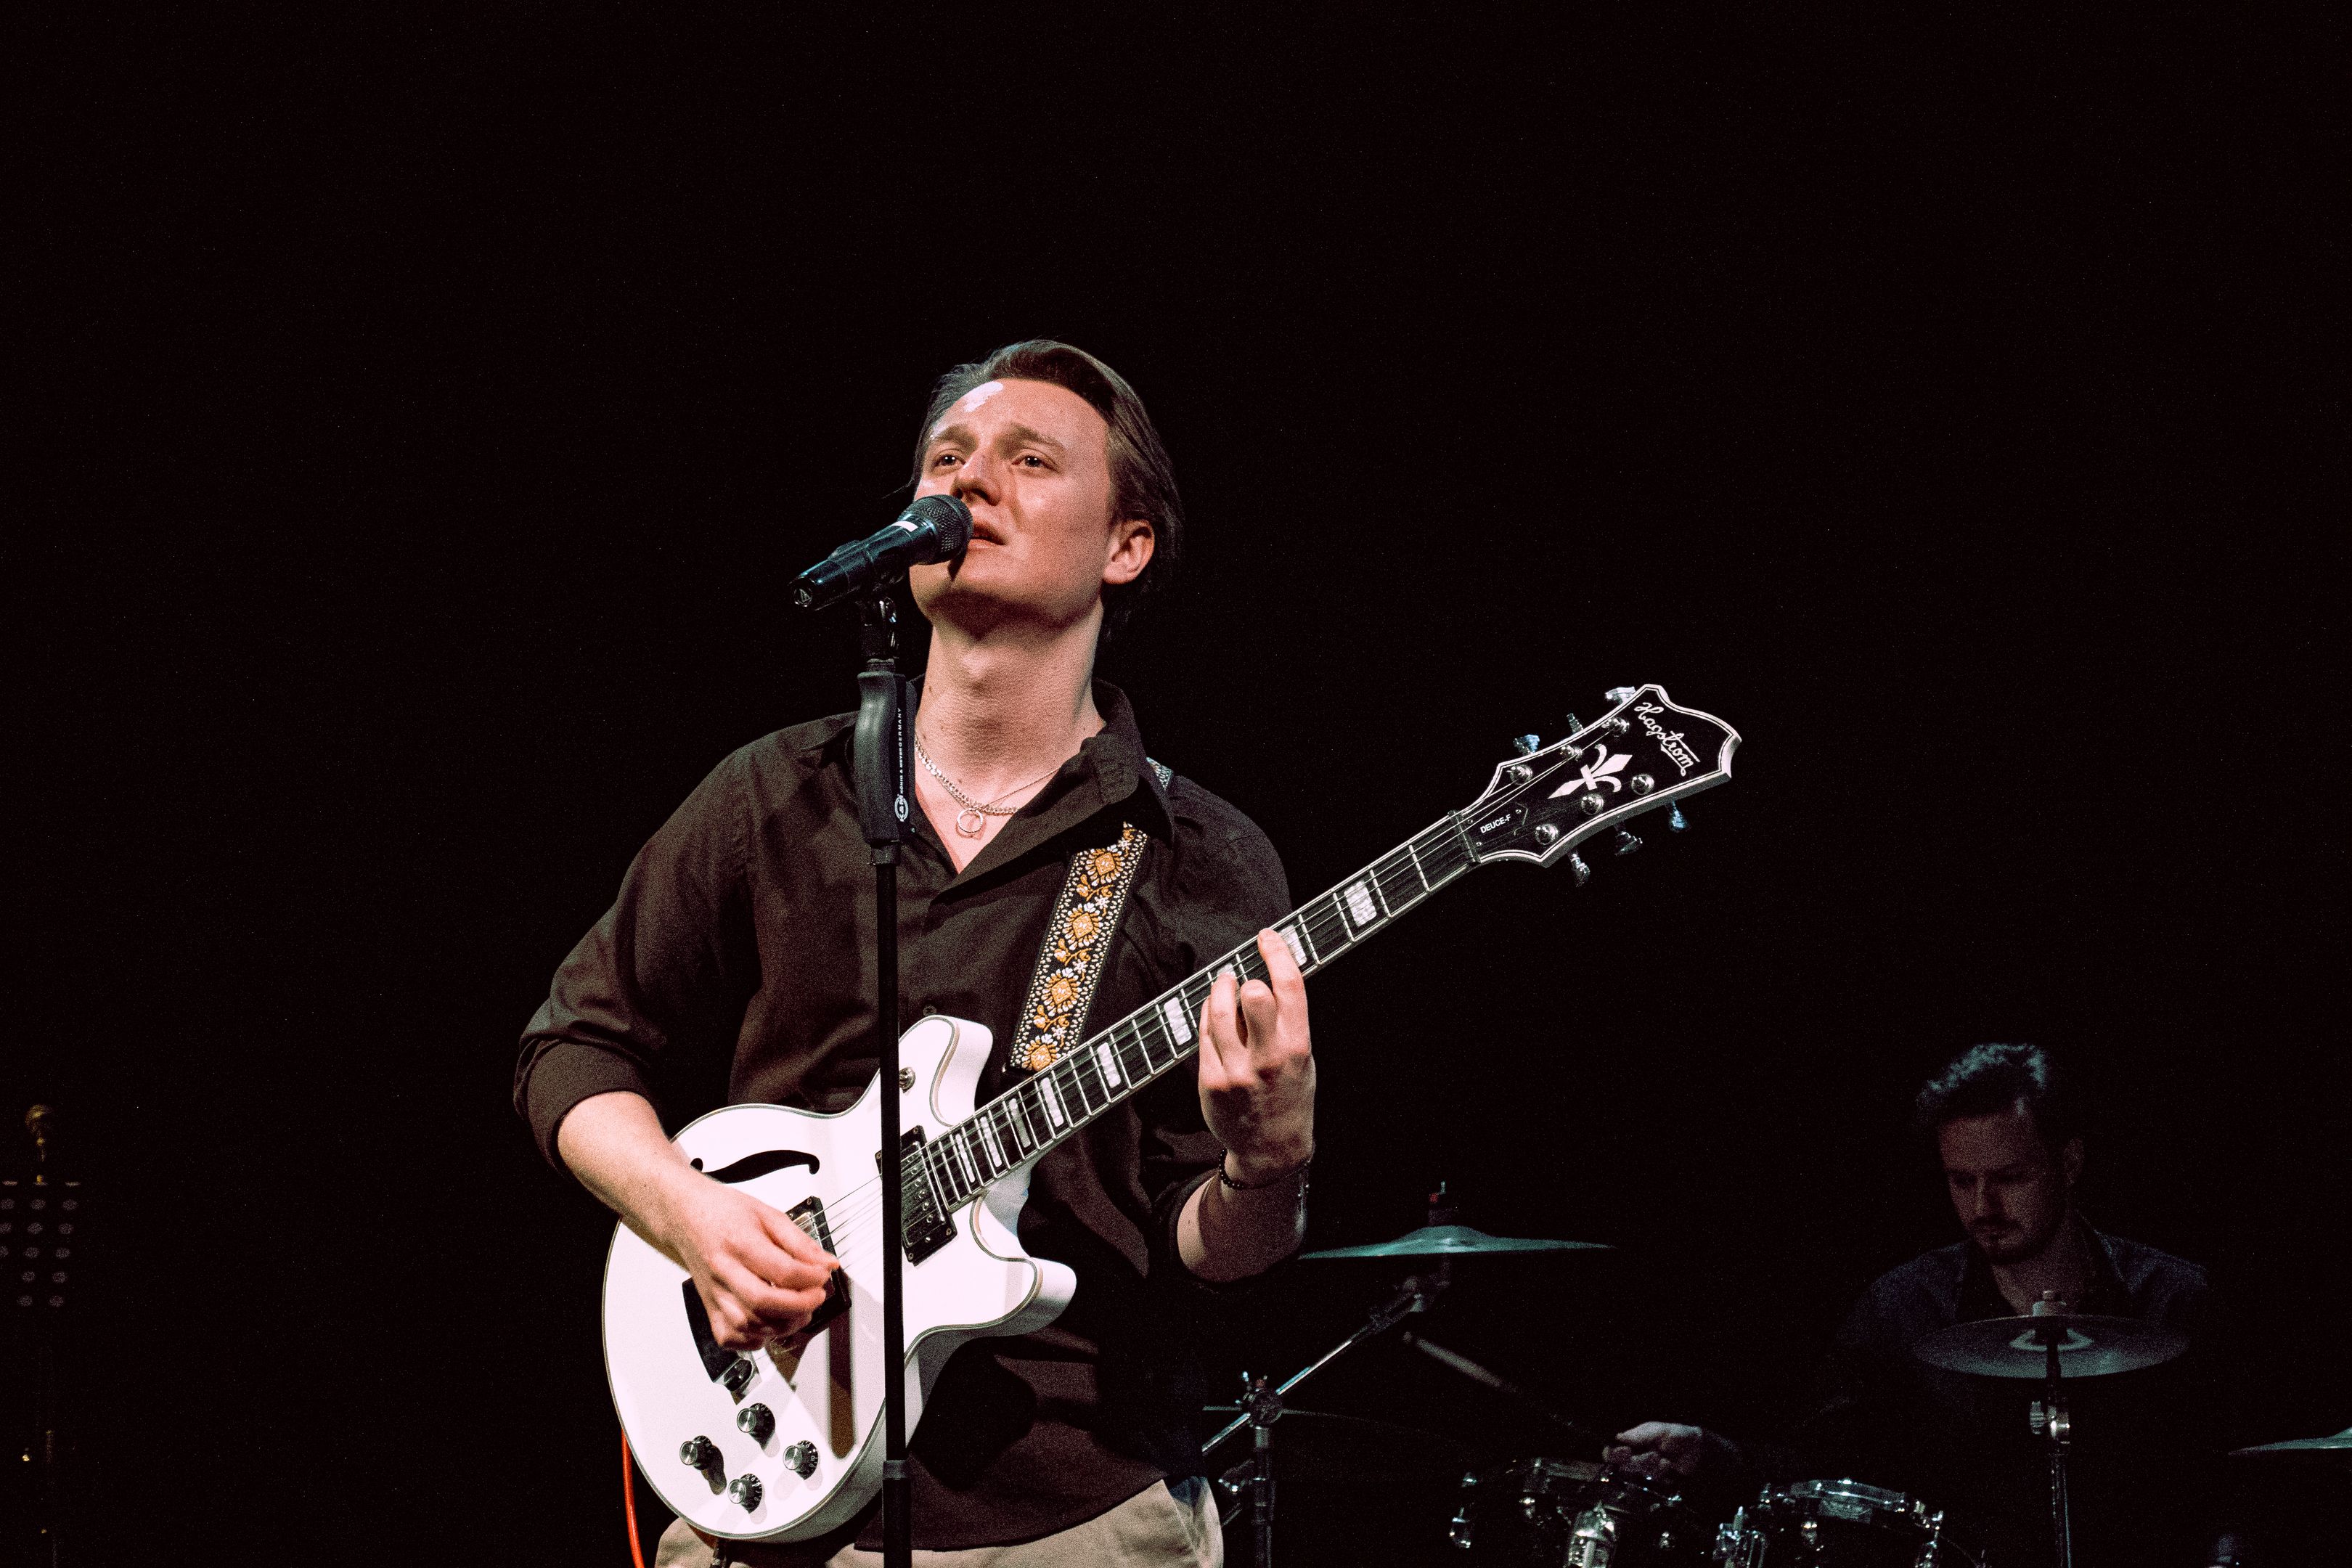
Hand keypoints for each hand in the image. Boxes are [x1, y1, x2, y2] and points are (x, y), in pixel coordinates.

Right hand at [658, 1177, 837, 1350]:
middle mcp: (722, 1272)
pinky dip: (755, 1339)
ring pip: (748, 1325)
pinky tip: (770, 1324)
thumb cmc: (722, 1213)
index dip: (811, 1278)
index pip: (782, 1271)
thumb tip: (826, 1264)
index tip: (823, 1275)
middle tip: (815, 1297)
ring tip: (799, 1310)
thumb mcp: (768, 1215)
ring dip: (782, 1325)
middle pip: (763, 1302)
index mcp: (739, 1242)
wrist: (685, 1217)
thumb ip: (799, 1242)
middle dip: (799, 1305)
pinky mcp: (708, 1309)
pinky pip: (730, 1338)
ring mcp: (713, 1294)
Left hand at [1197, 928, 1315, 1179]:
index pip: (1290, 986)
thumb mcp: (1303, 1058)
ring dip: (1218, 990)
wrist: (1272, 1148)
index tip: (1268, 937)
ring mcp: (1237, 1070)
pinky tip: (1213, 1015)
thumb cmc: (1289, 1096)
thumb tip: (1267, 976)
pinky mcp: (1211, 1080)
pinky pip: (1203, 1034)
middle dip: (1244, 978)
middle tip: (1240, 978)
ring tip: (1222, 987)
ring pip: (1219, 1010)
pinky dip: (1208, 1017)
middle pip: (1253, 994)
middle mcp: (1268, 1057)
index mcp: (1297, 1047)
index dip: (1277, 952)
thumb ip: (1287, 1021)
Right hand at [1604, 1422, 1718, 1478]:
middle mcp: (1638, 1456)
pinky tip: (1668, 1465)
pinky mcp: (1658, 1479)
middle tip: (1653, 1455)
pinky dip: (1661, 1472)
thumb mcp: (1658, 1430)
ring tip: (1663, 1458)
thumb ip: (1639, 1435)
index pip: (1615, 1451)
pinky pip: (1653, 1480)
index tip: (1624, 1452)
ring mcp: (1648, 1468)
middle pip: (1626, 1465)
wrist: (1697, 1449)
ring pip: (1640, 1473)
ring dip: (1652, 1466)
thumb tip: (1618, 1437)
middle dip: (1639, 1461)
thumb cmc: (1676, 1435)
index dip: (1613, 1454)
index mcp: (1635, 1441)